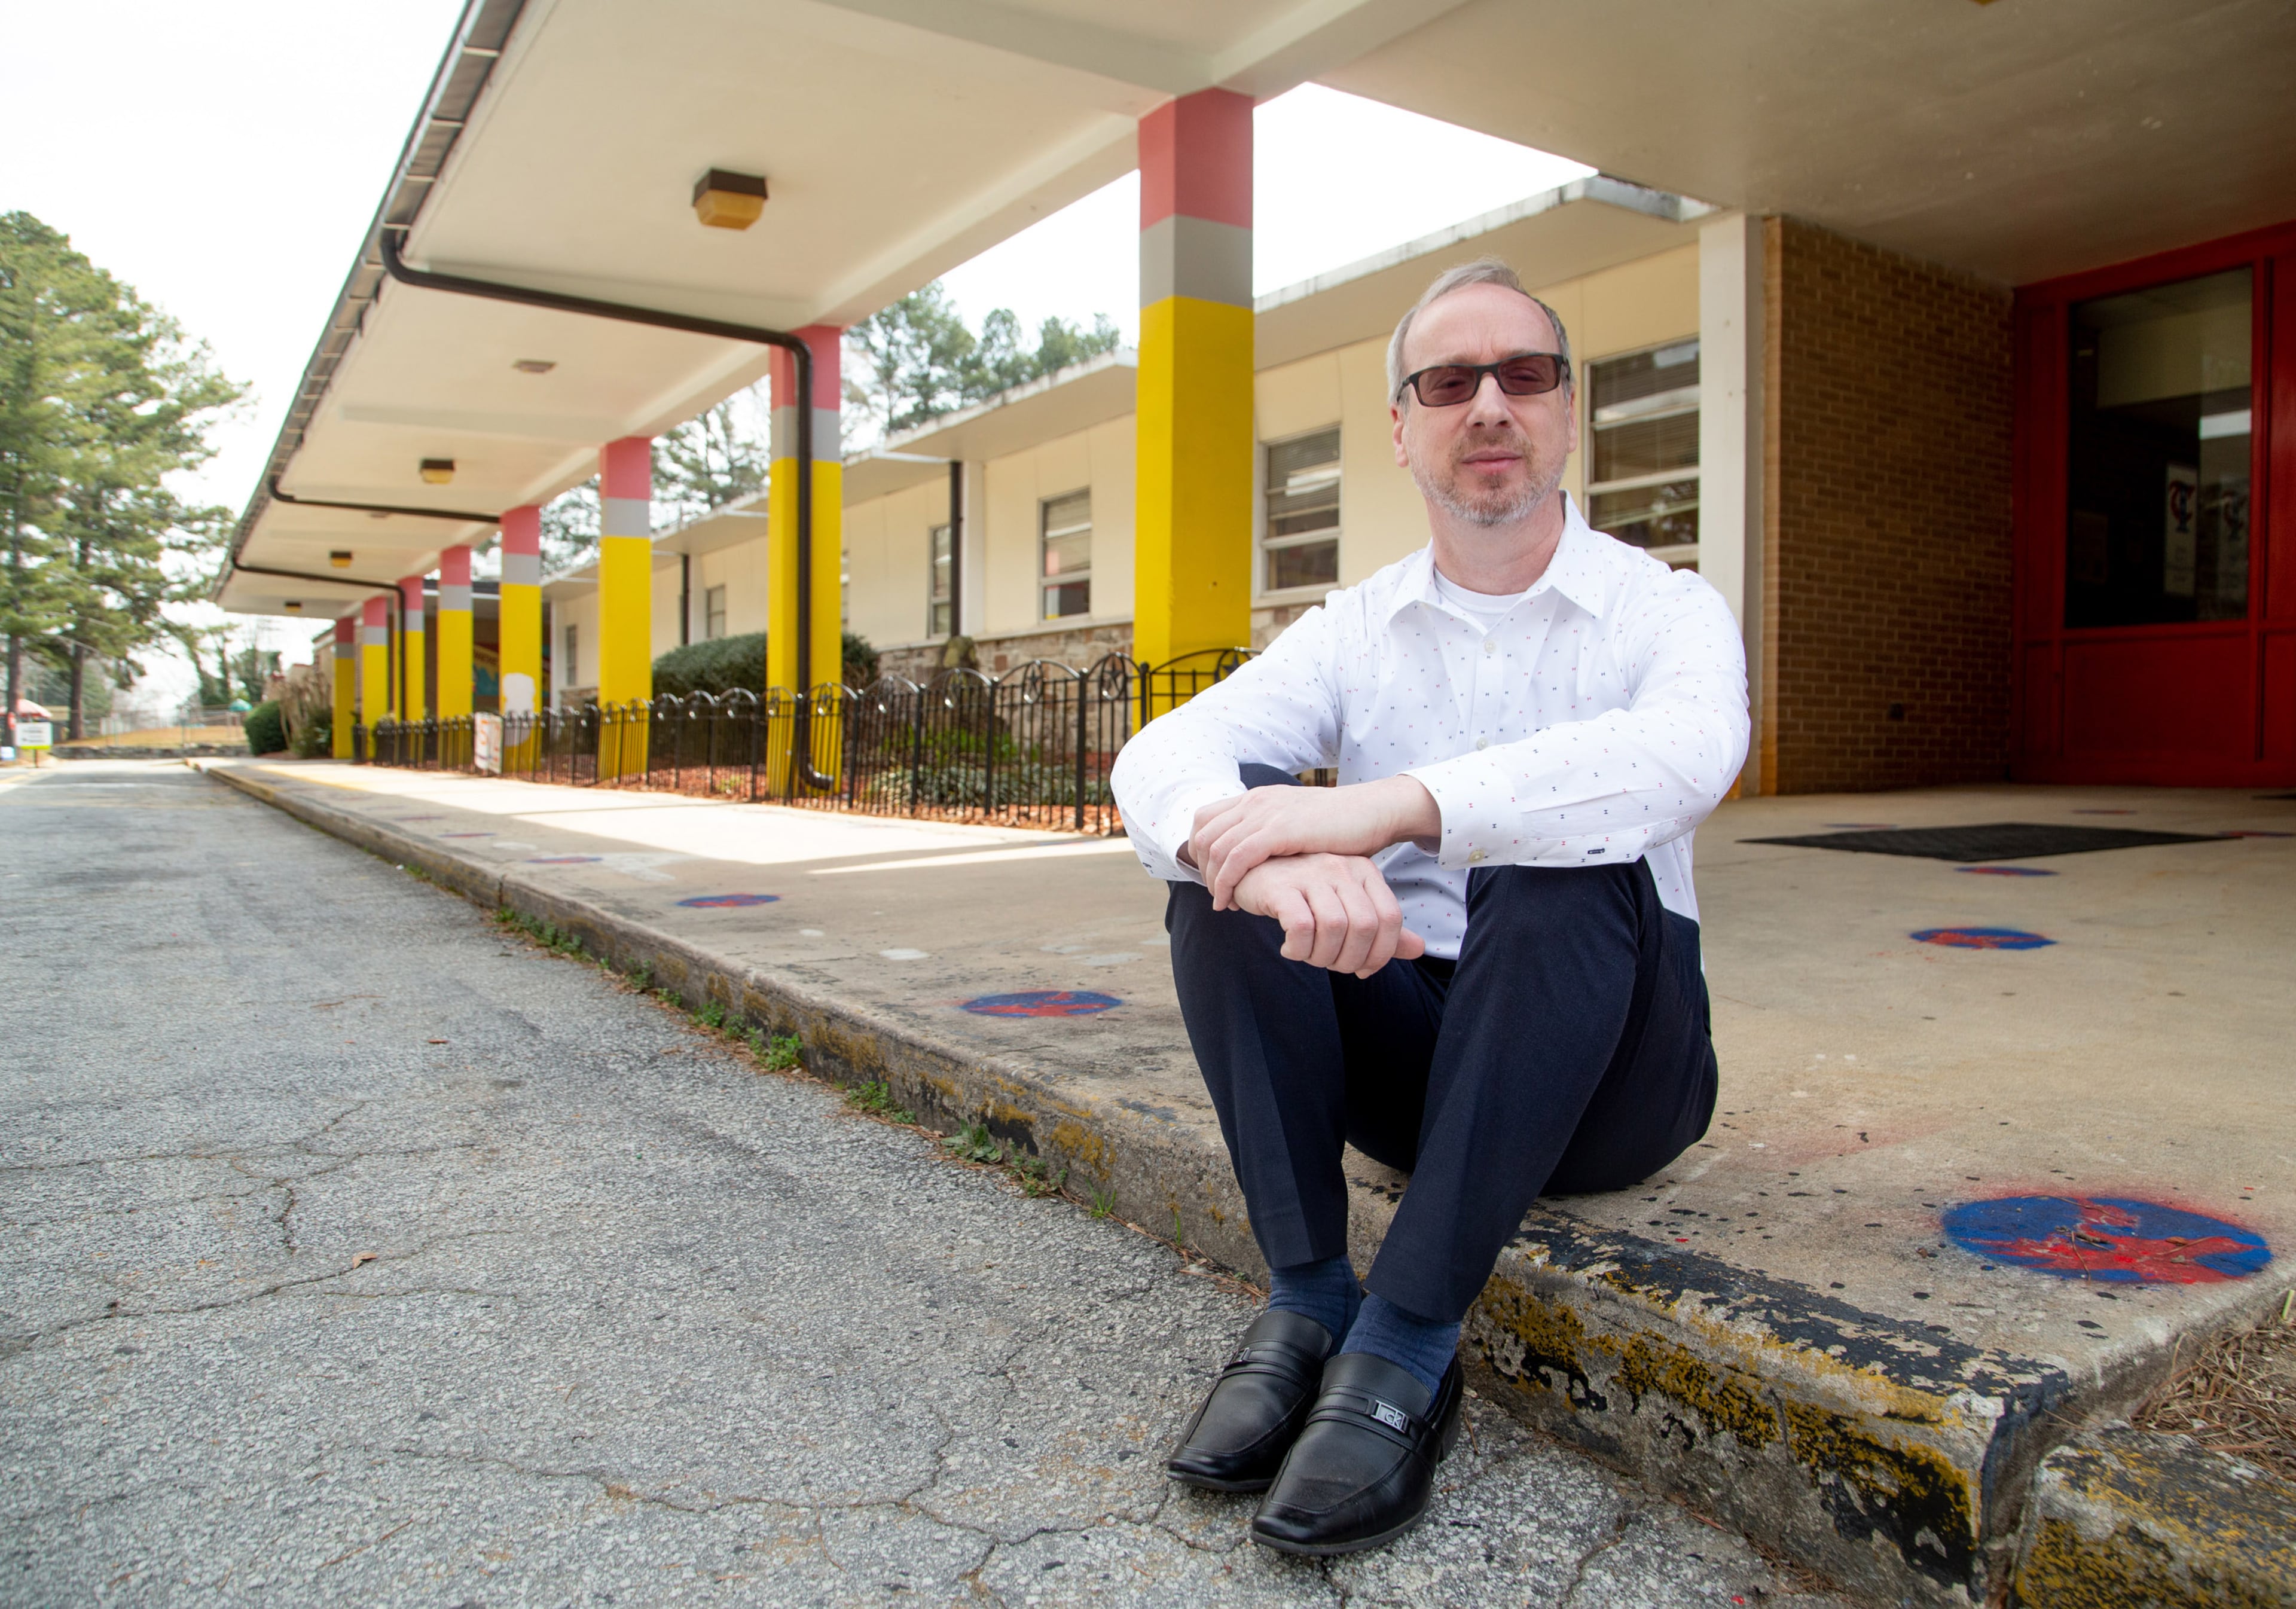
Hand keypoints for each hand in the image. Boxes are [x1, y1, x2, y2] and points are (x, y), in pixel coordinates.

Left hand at [1191, 775, 1440, 910]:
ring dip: (1213, 880)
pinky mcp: (1280, 829)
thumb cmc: (1341, 826)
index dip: (1199, 850)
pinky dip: (1228, 882)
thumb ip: (1273, 834)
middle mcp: (1256, 801)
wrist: (1373, 812)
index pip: (1205, 819)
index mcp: (1258, 798)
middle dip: (1202, 869)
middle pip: (1203, 834)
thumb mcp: (1296, 824)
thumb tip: (1258, 856)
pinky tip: (1233, 903)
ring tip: (1224, 903)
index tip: (1212, 877)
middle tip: (1217, 895)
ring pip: (1215, 848)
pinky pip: (1237, 857)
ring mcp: (1266, 812)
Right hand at [1230, 853, 1427, 976]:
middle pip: (1365, 927)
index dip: (1381, 953)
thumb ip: (1381, 929)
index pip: (1391, 918)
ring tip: (1309, 956)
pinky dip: (1298, 948)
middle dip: (1350, 959)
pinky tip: (1290, 949)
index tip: (1361, 969)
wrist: (1251, 872)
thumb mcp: (1346, 906)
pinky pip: (1300, 926)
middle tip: (1330, 964)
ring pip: (1334, 927)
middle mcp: (1341, 867)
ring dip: (1323, 955)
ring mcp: (1310, 874)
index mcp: (1363, 870)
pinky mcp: (1280, 886)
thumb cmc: (1303, 893)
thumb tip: (1420, 950)